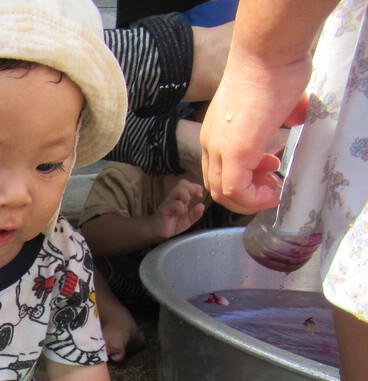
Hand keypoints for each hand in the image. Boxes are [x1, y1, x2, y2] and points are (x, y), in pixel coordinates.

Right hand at [152, 179, 206, 238]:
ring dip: (186, 196)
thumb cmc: (172, 224)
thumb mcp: (188, 220)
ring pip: (178, 189)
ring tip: (185, 205)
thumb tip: (202, 206)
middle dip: (191, 188)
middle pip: (183, 183)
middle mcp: (174, 198)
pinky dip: (180, 208)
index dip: (196, 187)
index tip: (199, 195)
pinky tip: (179, 214)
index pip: (187, 184)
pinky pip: (174, 204)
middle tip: (193, 198)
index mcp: (180, 199)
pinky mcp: (165, 209)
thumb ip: (195, 214)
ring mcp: (169, 203)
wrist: (159, 233)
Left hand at [201, 52, 309, 213]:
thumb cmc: (273, 68)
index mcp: (215, 131)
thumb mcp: (274, 99)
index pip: (218, 168)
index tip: (269, 167)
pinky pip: (235, 191)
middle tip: (270, 183)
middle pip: (217, 184)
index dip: (243, 177)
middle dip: (246, 192)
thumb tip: (298, 116)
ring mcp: (220, 148)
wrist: (267, 53)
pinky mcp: (235, 152)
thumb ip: (282, 113)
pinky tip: (272, 190)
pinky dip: (253, 199)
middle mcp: (211, 142)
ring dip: (250, 199)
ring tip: (273, 188)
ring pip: (222, 193)